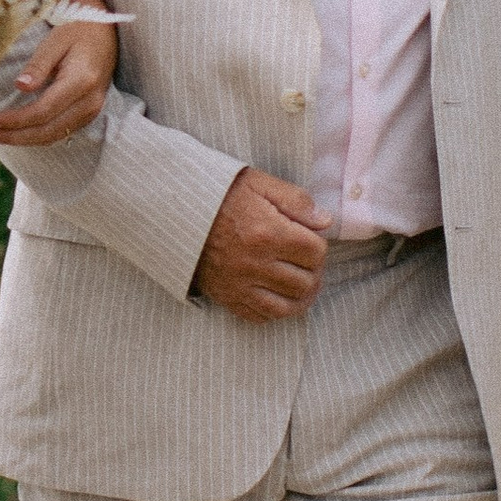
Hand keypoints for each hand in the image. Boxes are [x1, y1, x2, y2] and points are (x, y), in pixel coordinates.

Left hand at [0, 16, 116, 150]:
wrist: (105, 33)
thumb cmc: (78, 31)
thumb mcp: (55, 40)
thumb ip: (38, 65)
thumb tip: (20, 87)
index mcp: (81, 81)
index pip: (43, 111)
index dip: (15, 120)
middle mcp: (89, 102)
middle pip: (47, 130)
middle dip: (14, 136)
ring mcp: (91, 111)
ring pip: (53, 136)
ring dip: (22, 140)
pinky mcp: (87, 115)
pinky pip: (59, 132)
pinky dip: (35, 136)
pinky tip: (16, 132)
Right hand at [194, 166, 327, 321]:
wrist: (176, 212)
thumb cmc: (220, 195)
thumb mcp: (259, 184)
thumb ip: (296, 200)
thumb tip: (325, 222)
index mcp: (268, 233)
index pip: (315, 252)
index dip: (318, 245)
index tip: (309, 239)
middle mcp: (256, 263)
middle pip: (306, 282)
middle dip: (313, 271)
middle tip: (306, 261)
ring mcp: (240, 284)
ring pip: (287, 307)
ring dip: (301, 296)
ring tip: (301, 283)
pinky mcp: (227, 297)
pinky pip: (260, 317)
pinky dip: (275, 311)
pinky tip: (278, 296)